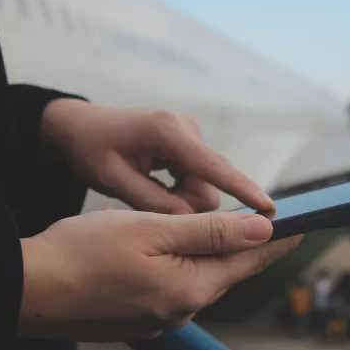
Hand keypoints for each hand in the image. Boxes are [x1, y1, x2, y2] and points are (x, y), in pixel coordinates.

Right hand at [18, 210, 300, 340]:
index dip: (277, 238)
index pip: (248, 259)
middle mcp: (179, 312)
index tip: (305, 223)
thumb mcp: (152, 230)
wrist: (23, 290)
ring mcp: (156, 319)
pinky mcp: (135, 319)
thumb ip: (209, 231)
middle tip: (274, 223)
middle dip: (248, 245)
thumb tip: (263, 227)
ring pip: (198, 279)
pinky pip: (173, 287)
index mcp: (189, 289)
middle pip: (225, 271)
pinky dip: (184, 266)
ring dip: (214, 254)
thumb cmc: (82, 252)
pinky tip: (181, 250)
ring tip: (232, 230)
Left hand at [41, 99, 272, 213]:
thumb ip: (152, 202)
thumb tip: (190, 223)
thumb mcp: (114, 180)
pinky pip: (197, 179)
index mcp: (167, 132)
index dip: (242, 189)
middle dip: (186, 204)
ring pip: (203, 185)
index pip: (213, 167)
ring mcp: (190, 134)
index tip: (268, 208)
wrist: (81, 126)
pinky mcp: (189, 143)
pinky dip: (179, 190)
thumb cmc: (92, 150)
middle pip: (209, 183)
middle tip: (148, 203)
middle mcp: (186, 129)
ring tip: (144, 191)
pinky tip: (153, 185)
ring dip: (180, 199)